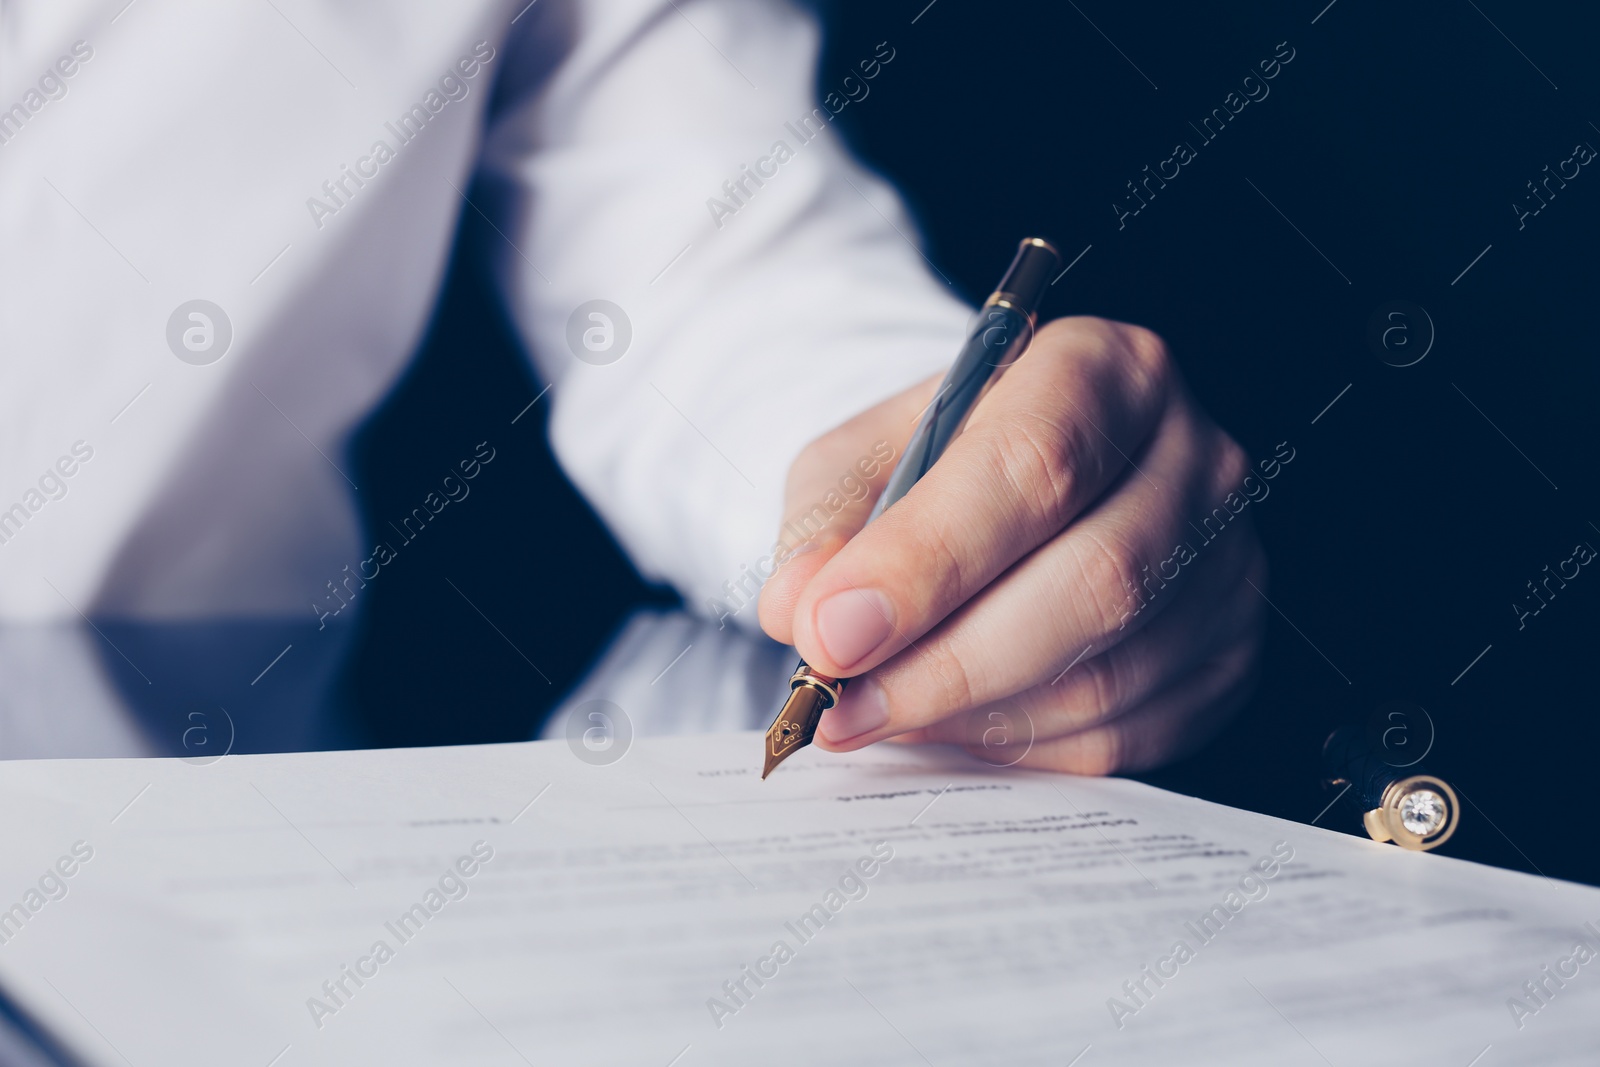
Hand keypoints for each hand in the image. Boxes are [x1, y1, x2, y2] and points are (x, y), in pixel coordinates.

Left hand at [758, 317, 1267, 773]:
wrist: (1022, 489)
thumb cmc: (938, 466)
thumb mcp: (861, 459)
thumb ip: (823, 525)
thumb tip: (799, 612)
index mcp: (1100, 369)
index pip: (1033, 466)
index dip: (926, 563)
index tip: (830, 635)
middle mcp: (1189, 455)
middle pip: (1094, 580)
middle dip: (946, 664)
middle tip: (840, 707)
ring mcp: (1227, 559)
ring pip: (1109, 671)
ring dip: (974, 714)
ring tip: (882, 710)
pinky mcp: (1229, 651)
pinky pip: (1127, 731)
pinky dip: (1022, 745)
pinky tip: (956, 720)